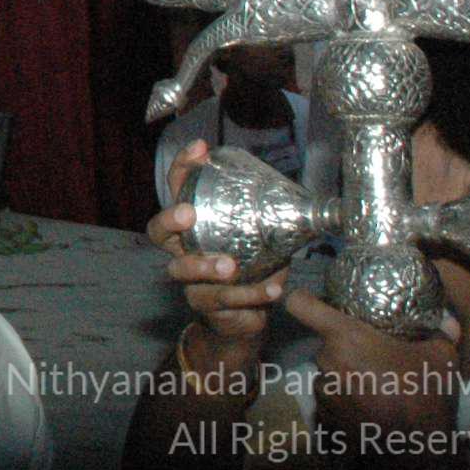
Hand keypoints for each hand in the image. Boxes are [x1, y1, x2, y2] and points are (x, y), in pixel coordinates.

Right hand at [147, 141, 281, 373]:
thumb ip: (272, 224)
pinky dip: (251, 294)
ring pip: (181, 270)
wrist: (243, 321)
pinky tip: (274, 290)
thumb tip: (311, 204)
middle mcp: (183, 250)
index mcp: (195, 225)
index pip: (179, 190)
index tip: (200, 149)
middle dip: (169, 220)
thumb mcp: (260, 241)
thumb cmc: (250, 270)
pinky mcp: (205, 306)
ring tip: (229, 266)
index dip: (184, 168)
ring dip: (204, 266)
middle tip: (188, 214)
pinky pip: (223, 300)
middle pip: (158, 232)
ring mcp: (189, 280)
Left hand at [286, 285, 458, 451]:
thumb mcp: (441, 359)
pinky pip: (329, 401)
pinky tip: (368, 412)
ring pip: (327, 374)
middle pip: (325, 345)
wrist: (418, 450)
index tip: (313, 303)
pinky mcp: (323, 418)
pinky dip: (344, 404)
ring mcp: (322, 391)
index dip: (304, 300)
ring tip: (374, 391)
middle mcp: (326, 361)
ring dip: (344, 378)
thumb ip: (440, 333)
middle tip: (373, 362)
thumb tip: (447, 320)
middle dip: (345, 351)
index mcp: (345, 338)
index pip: (300, 305)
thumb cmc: (426, 395)